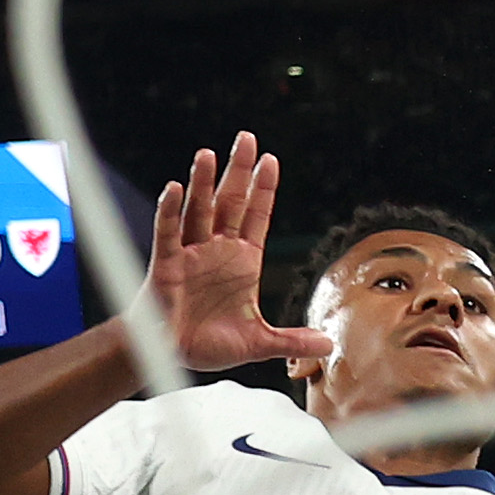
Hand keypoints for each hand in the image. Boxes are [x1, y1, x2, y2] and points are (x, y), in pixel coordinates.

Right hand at [143, 133, 333, 372]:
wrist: (169, 355)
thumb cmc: (206, 343)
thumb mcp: (257, 343)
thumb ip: (291, 340)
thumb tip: (327, 346)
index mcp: (242, 262)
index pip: (256, 216)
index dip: (263, 189)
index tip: (270, 160)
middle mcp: (217, 250)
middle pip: (229, 202)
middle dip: (238, 171)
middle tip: (246, 138)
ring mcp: (191, 253)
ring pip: (198, 210)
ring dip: (203, 183)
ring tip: (208, 155)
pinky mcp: (167, 264)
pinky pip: (168, 232)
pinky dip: (170, 210)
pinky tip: (174, 188)